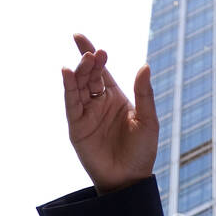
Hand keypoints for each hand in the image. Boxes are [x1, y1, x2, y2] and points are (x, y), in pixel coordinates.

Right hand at [61, 33, 158, 194]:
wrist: (129, 178)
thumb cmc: (142, 150)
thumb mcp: (148, 119)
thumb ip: (144, 93)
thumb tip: (145, 65)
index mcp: (116, 97)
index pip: (102, 71)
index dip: (92, 53)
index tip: (80, 37)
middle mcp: (99, 102)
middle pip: (89, 76)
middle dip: (89, 62)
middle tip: (93, 52)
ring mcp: (86, 113)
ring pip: (79, 86)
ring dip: (80, 72)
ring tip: (85, 59)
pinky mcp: (77, 126)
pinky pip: (71, 103)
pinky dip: (69, 88)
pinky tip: (67, 73)